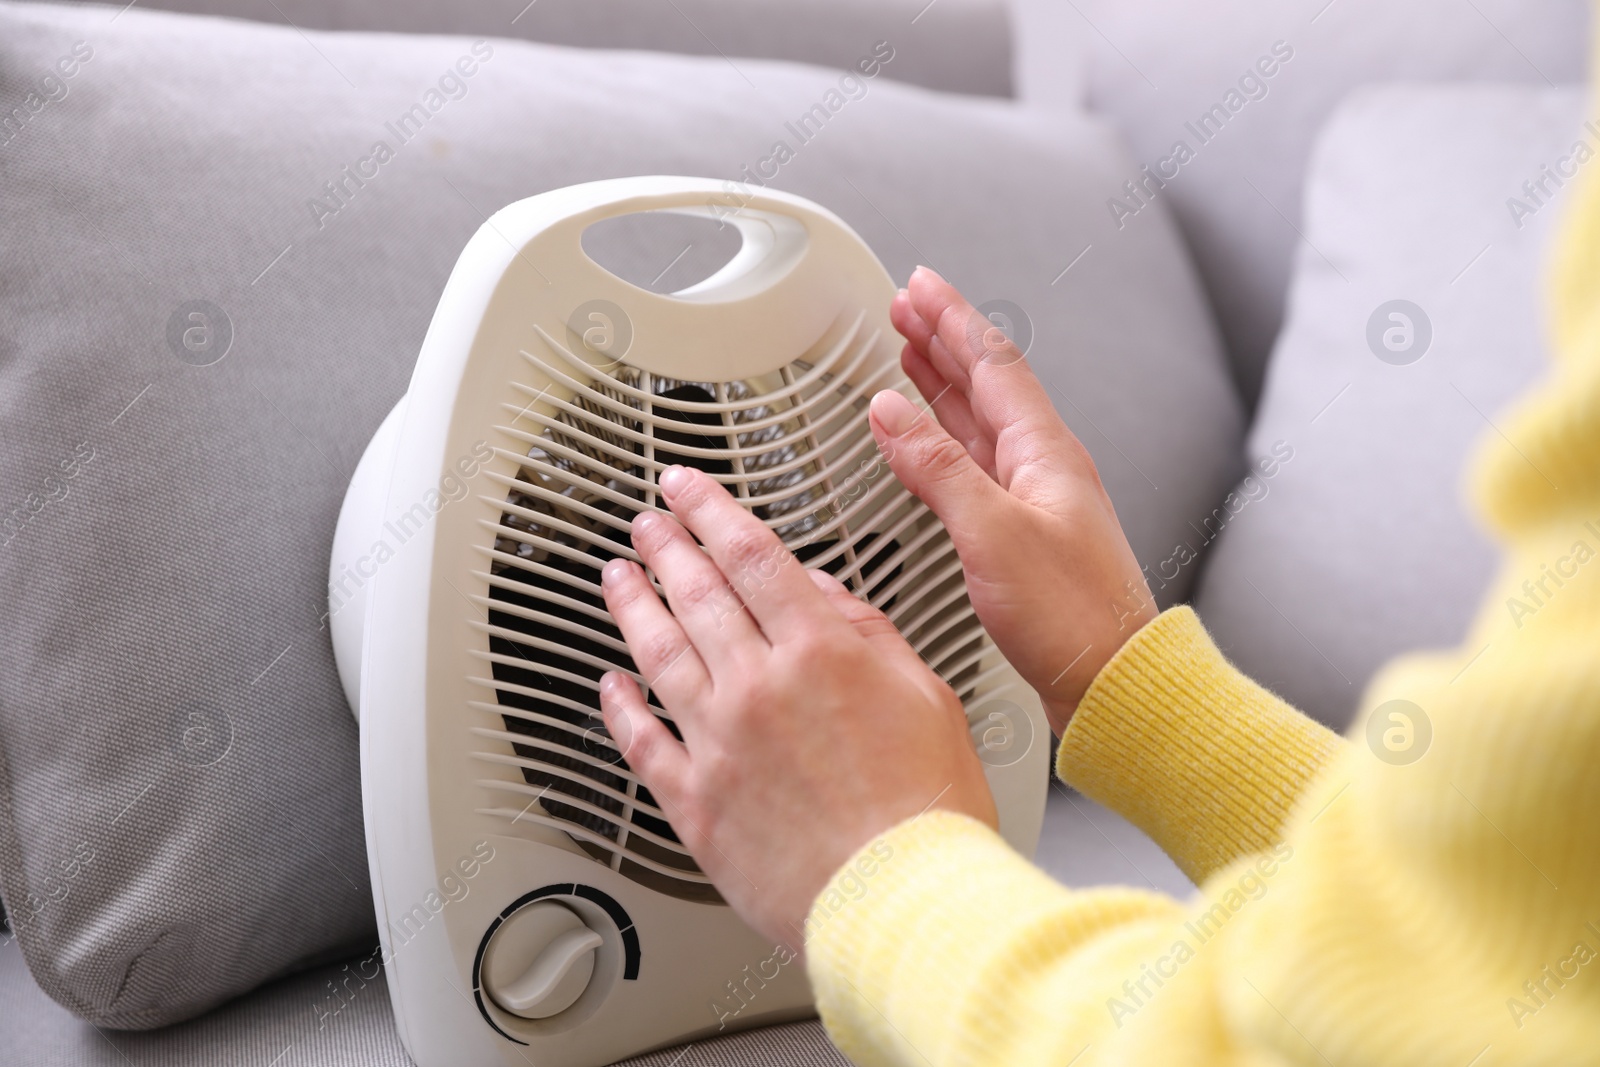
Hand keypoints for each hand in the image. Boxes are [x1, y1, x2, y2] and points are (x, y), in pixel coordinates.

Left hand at [598, 465, 996, 948]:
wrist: (900, 901)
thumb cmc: (929, 810)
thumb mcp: (931, 697)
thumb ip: (873, 635)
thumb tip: (826, 593)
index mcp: (819, 652)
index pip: (751, 555)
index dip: (711, 510)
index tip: (687, 487)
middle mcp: (757, 688)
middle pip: (696, 594)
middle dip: (665, 546)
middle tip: (646, 519)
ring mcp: (717, 745)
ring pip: (657, 654)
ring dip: (631, 606)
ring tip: (615, 576)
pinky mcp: (694, 804)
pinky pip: (641, 743)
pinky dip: (619, 707)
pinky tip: (608, 682)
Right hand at [880, 266, 1155, 733]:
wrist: (1111, 681)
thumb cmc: (1071, 616)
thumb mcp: (992, 533)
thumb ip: (937, 469)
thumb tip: (890, 412)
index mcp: (1045, 453)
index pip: (992, 363)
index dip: (952, 319)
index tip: (918, 286)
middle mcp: (1043, 468)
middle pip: (986, 383)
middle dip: (943, 341)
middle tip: (905, 308)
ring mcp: (1034, 500)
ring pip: (979, 422)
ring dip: (942, 385)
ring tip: (911, 355)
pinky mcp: (1022, 536)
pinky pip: (974, 464)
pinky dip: (943, 440)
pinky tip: (924, 442)